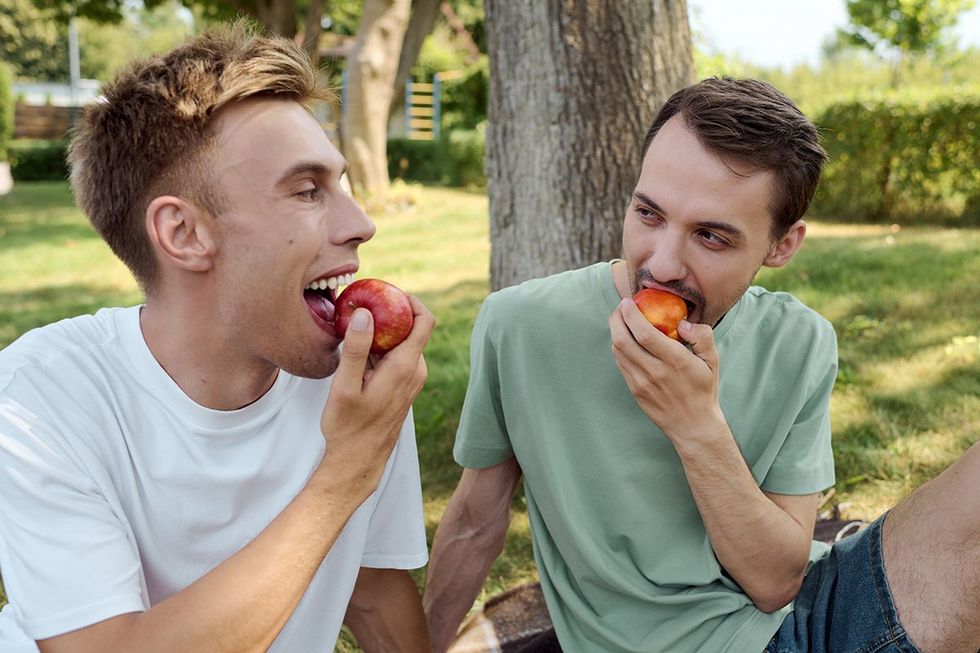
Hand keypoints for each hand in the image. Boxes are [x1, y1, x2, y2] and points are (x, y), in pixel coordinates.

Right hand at [316, 295, 434, 495]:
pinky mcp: (403, 387)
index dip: (411, 299)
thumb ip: (356, 348)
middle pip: (412, 328)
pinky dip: (381, 348)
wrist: (357, 461)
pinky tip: (357, 354)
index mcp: (405, 367)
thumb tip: (365, 313)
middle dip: (390, 313)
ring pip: (402, 343)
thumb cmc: (348, 428)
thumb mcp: (345, 386)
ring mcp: (411, 380)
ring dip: (382, 333)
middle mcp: (415, 372)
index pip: (425, 320)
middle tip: (361, 306)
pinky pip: (398, 357)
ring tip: (353, 329)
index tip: (387, 292)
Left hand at [609, 297, 722, 441]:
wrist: (692, 426)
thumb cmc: (703, 390)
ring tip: (621, 320)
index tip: (629, 301)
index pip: (644, 333)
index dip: (631, 314)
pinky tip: (625, 339)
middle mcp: (654, 371)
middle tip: (621, 307)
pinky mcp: (634, 390)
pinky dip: (618, 347)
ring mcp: (641, 382)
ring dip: (615, 331)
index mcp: (675, 361)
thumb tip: (683, 322)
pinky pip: (620, 363)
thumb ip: (703, 336)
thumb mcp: (713, 361)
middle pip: (623, 339)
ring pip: (618, 351)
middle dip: (617, 318)